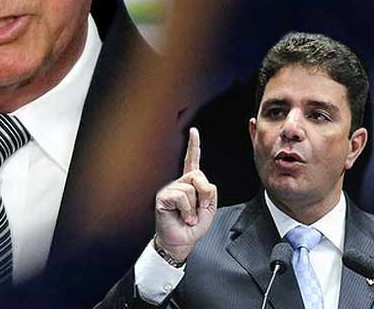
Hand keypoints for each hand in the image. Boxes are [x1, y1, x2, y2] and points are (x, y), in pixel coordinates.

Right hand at [152, 127, 217, 263]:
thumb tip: (200, 183)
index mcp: (189, 184)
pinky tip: (183, 217)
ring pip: (191, 188)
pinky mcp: (163, 197)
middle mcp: (179, 184)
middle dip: (204, 194)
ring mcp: (169, 189)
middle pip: (198, 175)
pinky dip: (187, 211)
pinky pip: (182, 197)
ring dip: (194, 208)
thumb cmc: (192, 227)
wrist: (180, 242)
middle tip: (199, 210)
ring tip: (189, 217)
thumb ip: (210, 192)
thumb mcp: (209, 209)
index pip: (192, 162)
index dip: (193, 146)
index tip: (193, 132)